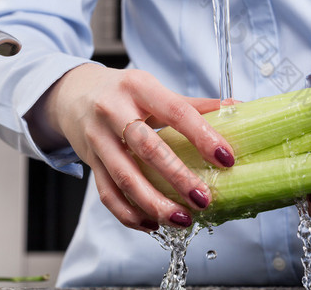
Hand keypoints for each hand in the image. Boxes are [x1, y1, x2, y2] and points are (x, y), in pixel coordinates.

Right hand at [27, 63, 234, 230]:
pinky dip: (130, 214)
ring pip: (125, 178)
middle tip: (204, 198)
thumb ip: (193, 104)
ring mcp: (98, 139)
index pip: (176, 112)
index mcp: (139, 87)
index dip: (202, 135)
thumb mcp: (154, 88)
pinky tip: (153, 224)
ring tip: (183, 219)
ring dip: (155, 203)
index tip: (225, 158)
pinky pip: (108, 194)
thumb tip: (236, 110)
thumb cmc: (122, 92)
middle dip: (178, 177)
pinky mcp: (90, 162)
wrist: (73, 94)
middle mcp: (114, 111)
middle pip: (148, 149)